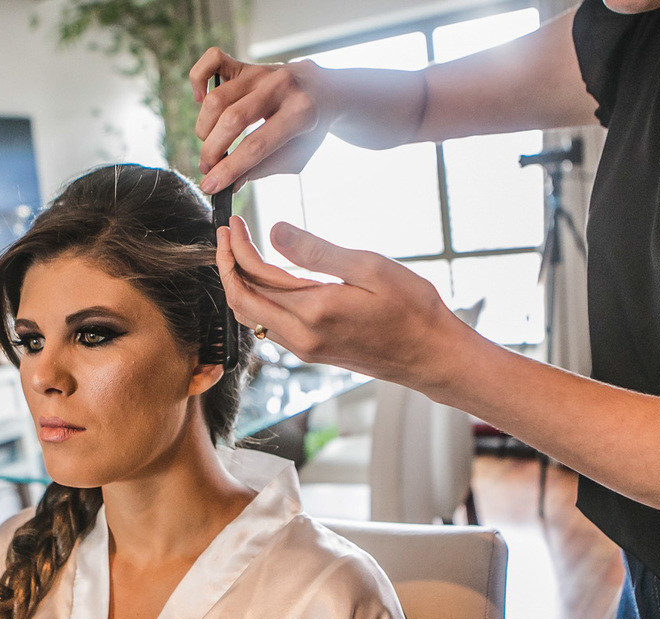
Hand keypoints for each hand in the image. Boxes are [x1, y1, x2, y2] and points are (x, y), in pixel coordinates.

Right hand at [190, 48, 333, 193]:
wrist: (322, 91)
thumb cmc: (308, 129)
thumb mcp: (296, 156)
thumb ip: (262, 169)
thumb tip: (229, 183)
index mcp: (300, 113)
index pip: (256, 146)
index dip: (229, 169)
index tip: (210, 186)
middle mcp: (280, 87)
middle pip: (232, 119)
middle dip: (212, 150)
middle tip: (208, 167)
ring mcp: (261, 72)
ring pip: (217, 98)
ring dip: (204, 128)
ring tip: (210, 143)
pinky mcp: (246, 64)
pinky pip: (212, 59)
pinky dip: (198, 79)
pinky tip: (201, 100)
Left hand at [216, 216, 477, 392]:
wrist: (432, 356)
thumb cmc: (412, 310)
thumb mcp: (370, 268)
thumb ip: (318, 252)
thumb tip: (273, 232)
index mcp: (313, 312)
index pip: (255, 278)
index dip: (237, 248)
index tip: (233, 223)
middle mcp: (301, 336)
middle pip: (241, 301)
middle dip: (227, 265)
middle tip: (227, 234)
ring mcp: (305, 348)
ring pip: (252, 316)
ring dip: (239, 283)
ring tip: (240, 252)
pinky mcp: (312, 352)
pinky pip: (270, 325)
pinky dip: (257, 300)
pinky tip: (267, 278)